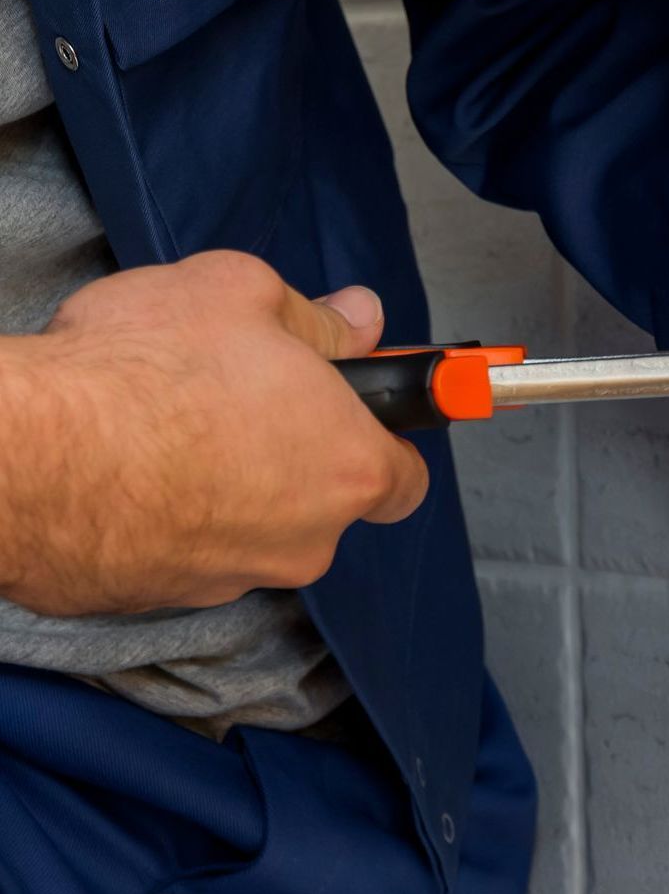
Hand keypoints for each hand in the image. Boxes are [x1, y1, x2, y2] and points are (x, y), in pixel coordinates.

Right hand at [0, 252, 427, 615]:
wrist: (24, 452)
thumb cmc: (143, 369)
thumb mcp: (244, 295)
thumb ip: (318, 318)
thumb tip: (359, 319)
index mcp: (348, 469)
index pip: (405, 478)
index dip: (383, 438)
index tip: (355, 410)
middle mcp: (303, 541)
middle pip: (323, 499)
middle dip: (293, 451)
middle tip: (240, 394)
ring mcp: (230, 580)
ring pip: (252, 526)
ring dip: (227, 482)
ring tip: (168, 422)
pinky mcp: (159, 598)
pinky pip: (186, 549)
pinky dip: (170, 513)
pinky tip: (129, 463)